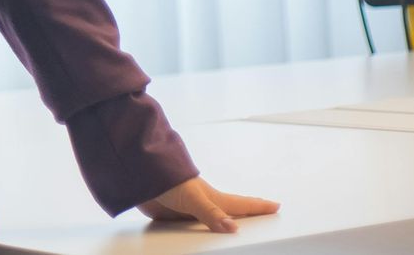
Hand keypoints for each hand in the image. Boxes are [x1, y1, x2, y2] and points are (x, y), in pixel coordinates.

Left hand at [137, 175, 278, 233]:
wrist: (137, 174)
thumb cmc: (167, 178)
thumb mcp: (192, 197)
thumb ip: (210, 213)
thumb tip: (233, 228)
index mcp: (213, 198)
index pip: (242, 204)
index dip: (258, 206)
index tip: (276, 205)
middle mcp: (204, 205)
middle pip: (230, 214)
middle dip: (246, 217)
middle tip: (263, 219)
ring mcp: (190, 211)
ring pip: (211, 224)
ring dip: (222, 228)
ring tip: (237, 233)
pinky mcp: (174, 218)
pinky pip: (192, 230)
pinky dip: (200, 234)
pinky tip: (201, 240)